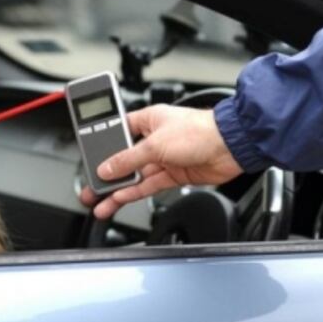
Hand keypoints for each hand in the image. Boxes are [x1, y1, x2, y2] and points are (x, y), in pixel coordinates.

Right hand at [79, 104, 242, 219]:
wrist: (231, 147)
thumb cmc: (200, 130)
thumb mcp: (156, 144)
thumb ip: (129, 158)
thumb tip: (108, 167)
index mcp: (148, 120)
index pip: (117, 132)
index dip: (103, 146)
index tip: (90, 160)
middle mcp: (155, 138)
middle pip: (124, 158)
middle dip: (108, 173)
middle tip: (90, 186)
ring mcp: (165, 157)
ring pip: (135, 176)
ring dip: (118, 189)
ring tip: (99, 201)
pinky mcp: (174, 174)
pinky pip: (148, 185)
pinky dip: (134, 193)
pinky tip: (119, 200)